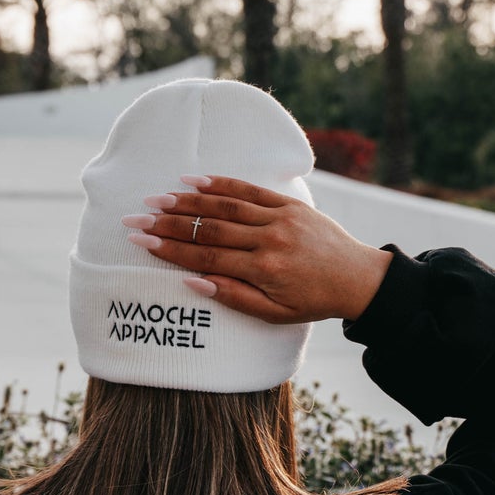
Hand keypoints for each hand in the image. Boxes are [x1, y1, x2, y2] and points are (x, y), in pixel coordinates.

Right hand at [122, 176, 391, 324]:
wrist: (358, 278)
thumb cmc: (313, 301)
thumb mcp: (275, 313)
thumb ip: (234, 297)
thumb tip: (194, 282)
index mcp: (264, 270)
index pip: (206, 257)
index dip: (170, 250)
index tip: (141, 242)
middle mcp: (269, 240)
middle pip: (209, 229)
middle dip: (168, 224)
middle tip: (136, 218)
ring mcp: (280, 218)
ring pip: (225, 206)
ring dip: (188, 201)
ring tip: (157, 199)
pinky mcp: (289, 204)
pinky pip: (249, 191)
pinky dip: (220, 185)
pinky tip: (194, 181)